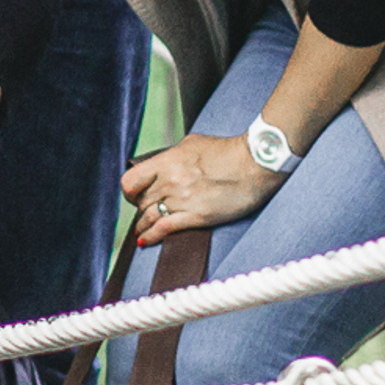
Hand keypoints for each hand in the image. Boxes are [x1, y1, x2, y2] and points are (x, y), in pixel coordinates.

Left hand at [122, 133, 279, 247]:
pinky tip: (145, 241)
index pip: (131, 180)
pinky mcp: (197, 216)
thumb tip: (162, 165)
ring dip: (143, 225)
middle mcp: (169, 181)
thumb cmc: (227, 151)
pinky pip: (165, 229)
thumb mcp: (192, 144)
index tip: (134, 195)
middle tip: (144, 212)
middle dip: (141, 208)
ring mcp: (182, 200)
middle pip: (141, 201)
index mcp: (167, 161)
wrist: (254, 164)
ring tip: (141, 230)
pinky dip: (152, 236)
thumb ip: (173, 156)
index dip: (130, 191)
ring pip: (149, 217)